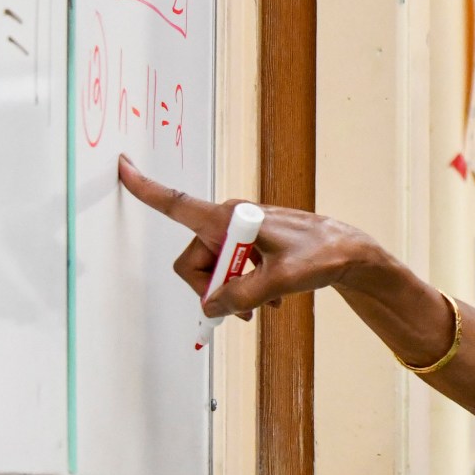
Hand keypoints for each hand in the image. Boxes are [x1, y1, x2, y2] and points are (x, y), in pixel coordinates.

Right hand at [117, 156, 377, 318]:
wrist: (351, 254)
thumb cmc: (322, 256)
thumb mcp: (279, 281)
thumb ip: (240, 295)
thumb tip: (211, 306)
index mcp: (229, 218)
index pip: (178, 203)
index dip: (147, 188)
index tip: (123, 166)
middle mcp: (230, 221)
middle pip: (194, 260)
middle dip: (211, 288)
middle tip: (242, 308)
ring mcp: (241, 232)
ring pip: (213, 271)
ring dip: (230, 293)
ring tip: (260, 307)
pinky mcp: (252, 244)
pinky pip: (231, 271)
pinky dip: (243, 288)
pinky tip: (267, 300)